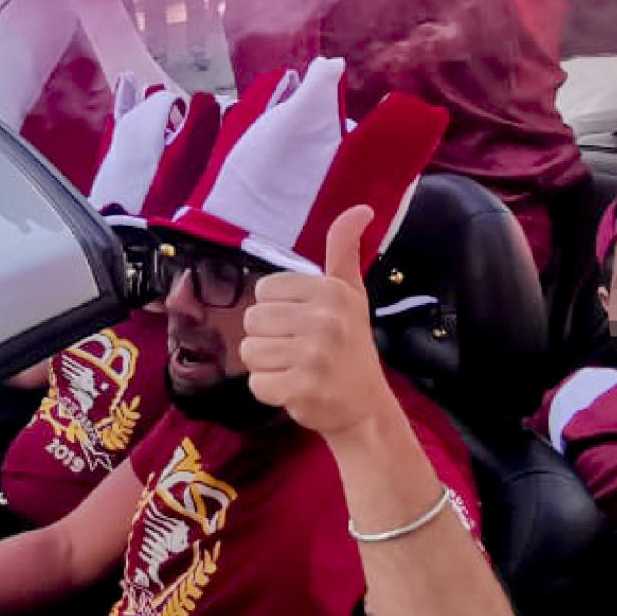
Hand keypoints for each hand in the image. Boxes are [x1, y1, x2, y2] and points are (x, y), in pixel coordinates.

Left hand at [241, 206, 402, 441]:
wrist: (366, 406)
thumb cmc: (351, 346)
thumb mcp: (351, 294)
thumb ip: (344, 251)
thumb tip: (361, 209)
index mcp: (331, 291)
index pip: (265, 289)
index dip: (277, 310)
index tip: (303, 324)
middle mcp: (324, 319)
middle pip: (252, 320)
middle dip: (268, 338)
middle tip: (299, 350)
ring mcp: (313, 355)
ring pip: (250, 351)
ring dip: (267, 365)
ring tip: (296, 368)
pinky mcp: (301, 388)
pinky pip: (256, 383)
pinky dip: (270, 390)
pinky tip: (295, 388)